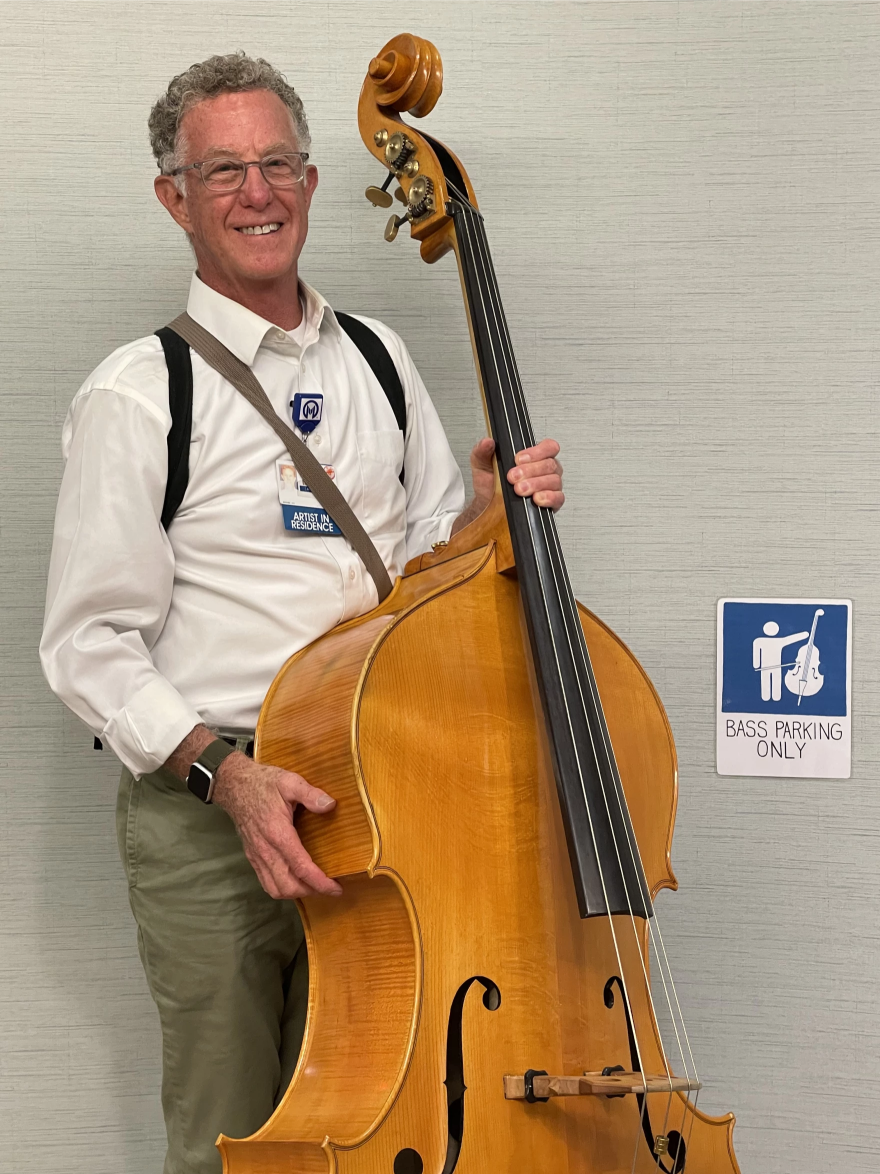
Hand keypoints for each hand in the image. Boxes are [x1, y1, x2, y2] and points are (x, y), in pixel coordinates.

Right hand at [212, 752, 342, 900]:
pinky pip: (266, 882)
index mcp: (278, 833)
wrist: (234, 786)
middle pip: (288, 886)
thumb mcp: (289, 781)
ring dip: (296, 893)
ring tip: (313, 886)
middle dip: (310, 891)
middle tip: (329, 887)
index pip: (301, 868)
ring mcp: (257, 855)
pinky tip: (294, 880)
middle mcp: (266, 850)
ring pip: (275, 889)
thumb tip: (330, 805)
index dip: (320, 882)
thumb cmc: (262, 783)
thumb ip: (310, 794)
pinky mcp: (252, 856)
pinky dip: (282, 888)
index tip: (336, 888)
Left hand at [452, 437, 564, 533]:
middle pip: (549, 464)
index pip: (548, 447)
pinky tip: (536, 499)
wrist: (487, 505)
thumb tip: (487, 442)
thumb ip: (483, 451)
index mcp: (534, 456)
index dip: (537, 451)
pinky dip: (548, 497)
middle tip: (513, 477)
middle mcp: (545, 469)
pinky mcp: (552, 502)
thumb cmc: (490, 484)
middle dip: (530, 470)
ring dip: (536, 484)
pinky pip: (558, 498)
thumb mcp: (482, 464)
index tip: (519, 459)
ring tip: (520, 490)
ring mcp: (550, 486)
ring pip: (554, 480)